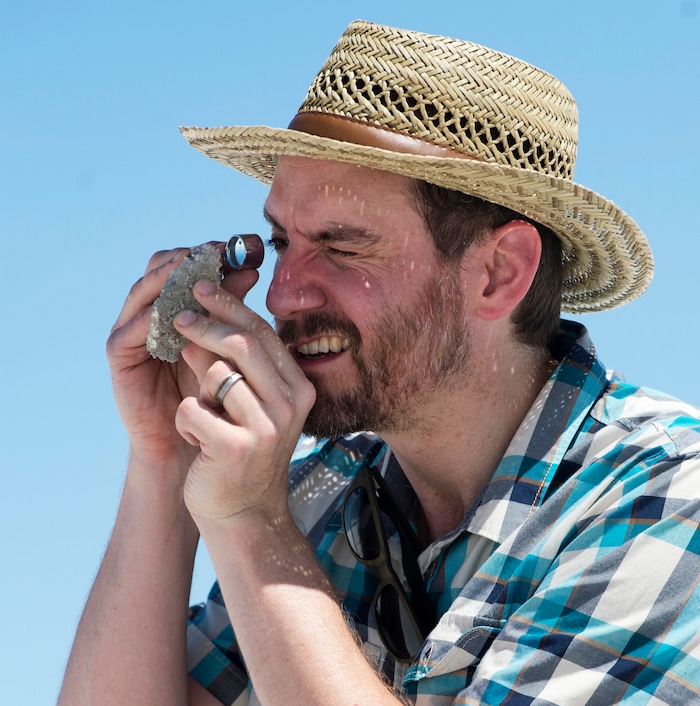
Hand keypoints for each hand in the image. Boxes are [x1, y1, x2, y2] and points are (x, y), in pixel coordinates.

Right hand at [106, 245, 259, 470]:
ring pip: (144, 291)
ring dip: (169, 277)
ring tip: (194, 268)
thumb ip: (232, 310)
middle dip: (189, 257)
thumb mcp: (225, 346)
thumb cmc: (213, 393)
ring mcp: (132, 332)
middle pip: (160, 269)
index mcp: (177, 307)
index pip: (186, 266)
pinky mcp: (120, 356)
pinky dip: (151, 316)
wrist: (191, 441)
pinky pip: (131, 329)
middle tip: (218, 252)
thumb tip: (251, 268)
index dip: (210, 252)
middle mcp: (151, 313)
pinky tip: (174, 311)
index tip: (241, 245)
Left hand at [171, 279, 315, 523]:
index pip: (264, 333)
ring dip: (195, 389)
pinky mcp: (236, 448)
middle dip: (204, 324)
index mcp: (299, 388)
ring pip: (215, 375)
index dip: (230, 306)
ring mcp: (267, 428)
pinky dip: (186, 421)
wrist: (243, 512)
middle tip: (177, 316)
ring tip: (201, 413)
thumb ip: (243, 364)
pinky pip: (192, 409)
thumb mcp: (253, 403)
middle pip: (242, 345)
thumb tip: (208, 312)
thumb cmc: (243, 449)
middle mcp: (290, 405)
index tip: (201, 287)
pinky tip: (197, 440)